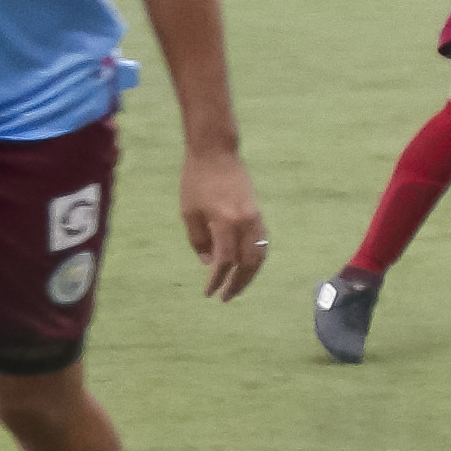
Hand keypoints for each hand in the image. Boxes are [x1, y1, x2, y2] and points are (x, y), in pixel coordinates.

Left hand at [182, 138, 268, 298]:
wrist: (217, 153)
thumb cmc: (196, 181)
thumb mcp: (189, 212)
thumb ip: (199, 240)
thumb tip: (210, 263)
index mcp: (226, 222)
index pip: (224, 261)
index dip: (217, 280)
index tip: (209, 293)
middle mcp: (246, 223)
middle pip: (249, 263)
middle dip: (239, 283)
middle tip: (227, 297)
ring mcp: (256, 218)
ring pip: (260, 255)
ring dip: (250, 274)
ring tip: (238, 285)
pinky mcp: (258, 214)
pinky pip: (262, 243)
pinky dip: (255, 259)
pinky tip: (245, 266)